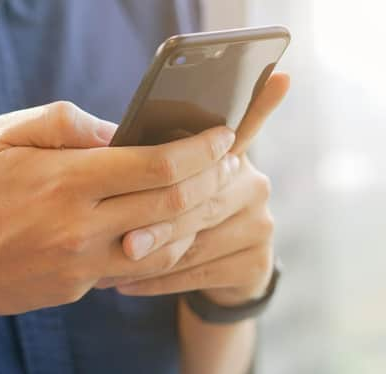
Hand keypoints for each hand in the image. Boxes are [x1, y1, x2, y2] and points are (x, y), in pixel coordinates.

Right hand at [0, 101, 239, 317]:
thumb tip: (119, 132)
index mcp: (66, 181)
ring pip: (167, 244)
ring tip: (211, 192)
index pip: (158, 165)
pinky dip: (167, 247)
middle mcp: (81, 227)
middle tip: (229, 162)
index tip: (224, 137)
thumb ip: (66, 123)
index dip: (201, 150)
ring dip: (199, 216)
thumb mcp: (6, 135)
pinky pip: (140, 269)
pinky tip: (174, 227)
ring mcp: (82, 265)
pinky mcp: (80, 289)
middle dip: (214, 179)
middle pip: (174, 204)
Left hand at [110, 73, 289, 304]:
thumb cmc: (172, 219)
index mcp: (230, 158)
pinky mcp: (257, 262)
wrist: (213, 278)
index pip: (243, 126)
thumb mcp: (164, 188)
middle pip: (199, 198)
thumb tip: (108, 138)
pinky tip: (127, 283)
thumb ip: (150, 160)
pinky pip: (199, 271)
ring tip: (108, 267)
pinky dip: (158, 280)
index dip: (259, 105)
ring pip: (196, 239)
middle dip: (155, 220)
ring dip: (151, 255)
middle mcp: (253, 185)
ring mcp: (260, 224)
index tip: (277, 77)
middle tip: (118, 239)